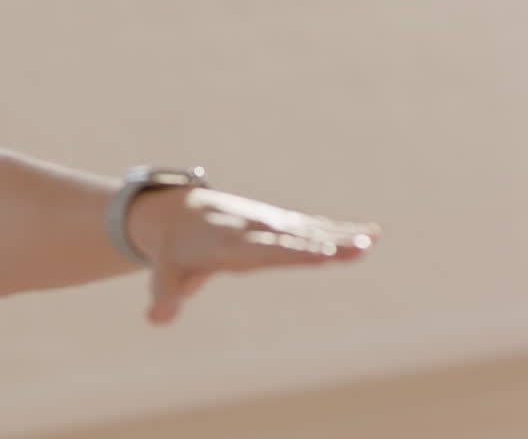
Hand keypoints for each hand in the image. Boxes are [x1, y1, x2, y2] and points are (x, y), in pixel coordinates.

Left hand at [128, 187, 379, 324]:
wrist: (173, 211)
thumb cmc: (171, 250)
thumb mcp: (162, 273)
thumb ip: (165, 295)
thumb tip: (156, 318)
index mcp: (227, 243)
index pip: (263, 250)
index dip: (291, 251)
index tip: (319, 253)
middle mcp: (252, 229)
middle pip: (292, 238)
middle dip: (322, 244)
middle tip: (357, 249)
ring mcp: (267, 223)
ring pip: (307, 230)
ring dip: (339, 235)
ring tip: (371, 241)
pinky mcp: (277, 223)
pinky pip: (310, 227)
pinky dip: (338, 229)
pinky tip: (370, 234)